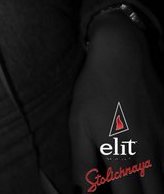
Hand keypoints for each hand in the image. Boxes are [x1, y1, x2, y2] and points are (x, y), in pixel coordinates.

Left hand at [69, 13, 163, 193]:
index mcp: (121, 154)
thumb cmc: (95, 88)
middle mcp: (148, 153)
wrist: (122, 53)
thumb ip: (82, 162)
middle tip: (129, 188)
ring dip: (155, 185)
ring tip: (140, 181)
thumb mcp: (78, 124)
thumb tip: (84, 191)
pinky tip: (154, 168)